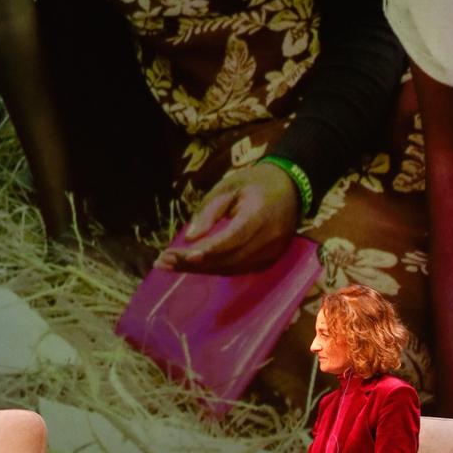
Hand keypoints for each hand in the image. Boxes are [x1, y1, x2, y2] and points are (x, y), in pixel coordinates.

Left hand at [157, 164, 299, 276]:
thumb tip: (190, 237)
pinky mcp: (269, 260)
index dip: (208, 250)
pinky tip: (193, 265)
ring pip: (232, 268)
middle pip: (229, 258)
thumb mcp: (228, 186)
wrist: (290, 188)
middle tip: (163, 262)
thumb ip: (209, 211)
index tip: (182, 255)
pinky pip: (238, 269)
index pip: (233, 238)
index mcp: (260, 214)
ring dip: (200, 269)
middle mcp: (270, 238)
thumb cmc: (254, 183)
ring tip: (171, 264)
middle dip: (195, 263)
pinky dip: (215, 268)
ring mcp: (272, 252)